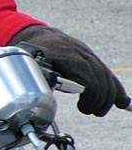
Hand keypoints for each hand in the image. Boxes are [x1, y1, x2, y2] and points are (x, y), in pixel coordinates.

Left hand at [9, 25, 129, 116]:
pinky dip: (115, 88)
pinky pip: (106, 73)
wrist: (38, 38)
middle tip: (91, 112)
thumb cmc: (30, 55)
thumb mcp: (27, 65)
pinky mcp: (90, 58)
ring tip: (99, 111)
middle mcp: (78, 51)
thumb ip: (36, 80)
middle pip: (99, 76)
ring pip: (105, 74)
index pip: (87, 74)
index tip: (83, 108)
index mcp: (62, 53)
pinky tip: (123, 102)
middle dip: (100, 98)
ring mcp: (86, 53)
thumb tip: (38, 101)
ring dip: (108, 96)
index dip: (91, 94)